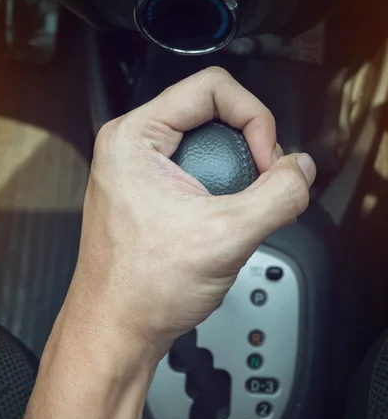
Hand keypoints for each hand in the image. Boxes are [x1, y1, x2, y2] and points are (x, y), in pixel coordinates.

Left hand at [71, 67, 315, 356]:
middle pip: (213, 114)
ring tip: (246, 207)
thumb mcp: (226, 237)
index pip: (213, 87)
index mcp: (134, 138)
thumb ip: (277, 196)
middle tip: (263, 185)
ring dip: (240, 173)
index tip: (266, 161)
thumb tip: (301, 172)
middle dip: (251, 147)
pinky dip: (225, 191)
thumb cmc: (141, 289)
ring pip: (209, 145)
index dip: (255, 118)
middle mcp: (132, 149)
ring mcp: (140, 174)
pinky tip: (229, 220)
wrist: (118, 331)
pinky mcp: (152, 196)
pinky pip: (199, 173)